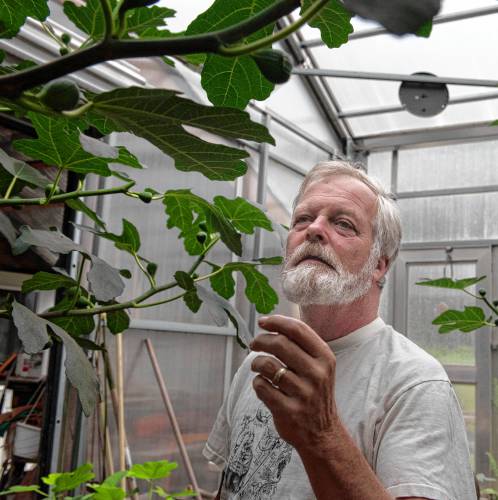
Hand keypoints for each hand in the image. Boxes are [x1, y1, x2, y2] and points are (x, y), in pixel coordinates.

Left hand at [250, 314, 338, 450]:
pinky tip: (263, 385)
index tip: (262, 321)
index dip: (276, 322)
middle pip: (280, 344)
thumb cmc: (314, 390)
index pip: (298, 330)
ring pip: (268, 365)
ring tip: (257, 366)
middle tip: (254, 343)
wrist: (323, 433)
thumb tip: (270, 323)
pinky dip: (257, 383)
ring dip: (256, 363)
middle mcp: (317, 374)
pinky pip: (262, 387)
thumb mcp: (319, 365)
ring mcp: (304, 393)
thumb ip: (300, 344)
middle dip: (261, 340)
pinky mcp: (289, 411)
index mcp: (325, 358)